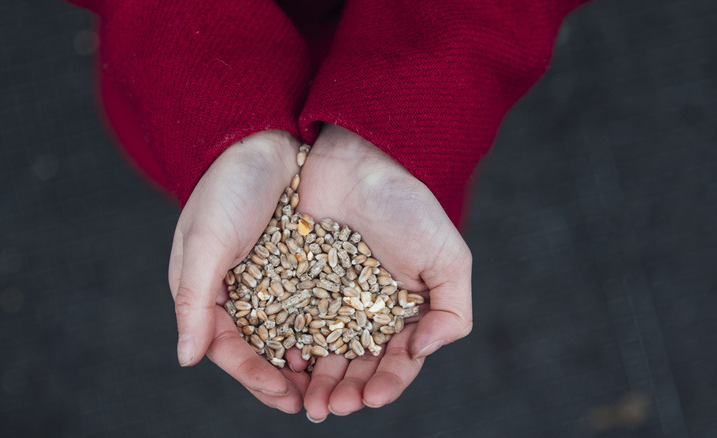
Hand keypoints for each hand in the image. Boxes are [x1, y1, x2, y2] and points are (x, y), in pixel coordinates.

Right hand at [168, 130, 309, 412]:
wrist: (267, 141)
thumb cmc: (228, 186)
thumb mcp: (205, 241)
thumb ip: (193, 300)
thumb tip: (187, 358)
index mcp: (209, 293)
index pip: (230, 348)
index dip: (255, 376)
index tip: (285, 396)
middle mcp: (243, 294)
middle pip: (263, 350)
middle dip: (286, 381)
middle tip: (315, 405)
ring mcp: (276, 283)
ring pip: (291, 336)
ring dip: (309, 364)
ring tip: (334, 386)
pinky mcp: (306, 268)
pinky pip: (316, 308)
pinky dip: (327, 331)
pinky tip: (345, 346)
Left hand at [296, 124, 472, 420]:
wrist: (357, 162)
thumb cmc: (408, 206)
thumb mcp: (449, 256)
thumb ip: (453, 309)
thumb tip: (425, 351)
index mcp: (406, 313)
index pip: (399, 362)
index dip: (387, 384)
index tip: (371, 397)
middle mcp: (368, 313)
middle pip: (358, 367)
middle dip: (347, 392)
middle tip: (331, 409)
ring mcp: (332, 301)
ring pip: (325, 354)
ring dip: (319, 383)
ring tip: (309, 403)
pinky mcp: (300, 286)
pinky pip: (294, 325)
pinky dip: (293, 349)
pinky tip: (289, 362)